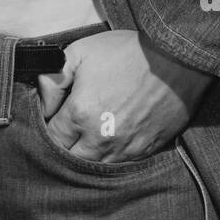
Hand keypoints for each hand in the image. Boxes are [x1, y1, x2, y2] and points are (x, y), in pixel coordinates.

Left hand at [36, 29, 213, 163]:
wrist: (176, 58)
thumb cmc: (126, 52)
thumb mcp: (80, 52)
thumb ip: (53, 79)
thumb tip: (43, 102)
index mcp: (80, 114)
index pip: (52, 138)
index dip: (50, 129)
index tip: (54, 119)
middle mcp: (100, 138)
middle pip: (70, 159)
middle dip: (65, 147)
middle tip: (69, 131)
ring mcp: (125, 148)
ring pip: (95, 167)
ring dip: (88, 156)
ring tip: (89, 137)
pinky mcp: (146, 150)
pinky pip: (121, 165)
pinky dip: (112, 157)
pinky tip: (112, 141)